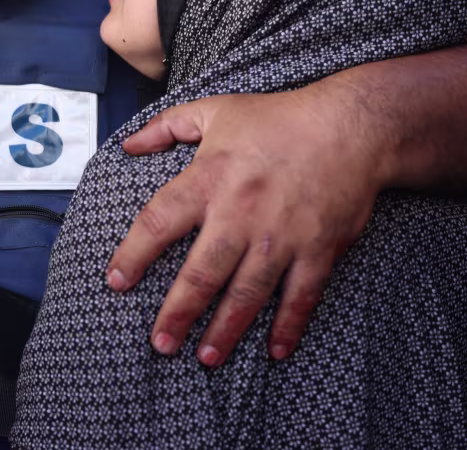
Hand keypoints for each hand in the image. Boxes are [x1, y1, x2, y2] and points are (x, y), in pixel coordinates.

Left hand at [108, 87, 381, 366]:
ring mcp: (282, 235)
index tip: (116, 281)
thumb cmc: (278, 118)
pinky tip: (275, 350)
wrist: (350, 126)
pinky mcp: (318, 249)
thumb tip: (128, 145)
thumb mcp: (215, 110)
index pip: (159, 221)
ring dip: (226, 329)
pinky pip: (301, 296)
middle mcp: (241, 212)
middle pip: (202, 272)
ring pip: (248, 293)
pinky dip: (289, 325)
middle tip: (161, 343)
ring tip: (206, 357)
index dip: (134, 254)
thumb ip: (166, 126)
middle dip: (179, 311)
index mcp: (210, 178)